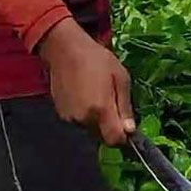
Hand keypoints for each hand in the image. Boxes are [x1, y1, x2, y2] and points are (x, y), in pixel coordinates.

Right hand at [38, 19, 133, 145]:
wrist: (65, 50)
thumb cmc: (97, 59)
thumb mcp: (120, 78)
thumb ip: (125, 106)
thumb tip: (130, 130)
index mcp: (100, 110)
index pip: (113, 140)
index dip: (123, 137)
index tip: (127, 128)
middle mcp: (83, 119)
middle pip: (102, 136)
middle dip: (110, 127)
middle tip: (113, 104)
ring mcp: (69, 118)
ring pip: (90, 129)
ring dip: (97, 121)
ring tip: (97, 96)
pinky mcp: (61, 114)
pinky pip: (79, 122)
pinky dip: (85, 115)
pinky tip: (85, 96)